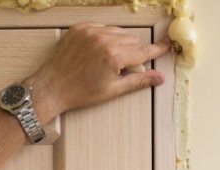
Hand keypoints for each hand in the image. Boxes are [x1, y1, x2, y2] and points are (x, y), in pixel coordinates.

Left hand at [26, 23, 171, 119]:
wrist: (52, 87)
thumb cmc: (81, 92)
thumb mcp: (112, 90)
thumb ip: (138, 81)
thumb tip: (159, 78)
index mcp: (113, 57)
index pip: (142, 51)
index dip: (156, 49)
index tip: (167, 44)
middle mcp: (103, 40)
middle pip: (131, 40)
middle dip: (132, 52)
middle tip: (121, 67)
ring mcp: (89, 31)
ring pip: (117, 32)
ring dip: (118, 43)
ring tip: (106, 60)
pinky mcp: (79, 28)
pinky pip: (101, 27)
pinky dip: (103, 36)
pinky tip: (96, 51)